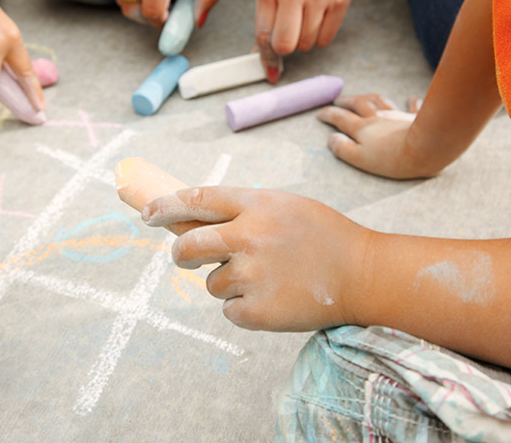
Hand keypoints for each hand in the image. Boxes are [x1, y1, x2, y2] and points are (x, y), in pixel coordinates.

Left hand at [141, 187, 369, 331]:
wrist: (364, 274)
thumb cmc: (322, 236)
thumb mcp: (283, 206)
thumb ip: (241, 210)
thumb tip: (190, 220)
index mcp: (257, 206)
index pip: (196, 199)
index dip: (165, 206)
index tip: (147, 213)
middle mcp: (250, 237)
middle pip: (188, 245)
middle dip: (180, 254)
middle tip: (185, 258)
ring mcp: (253, 275)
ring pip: (210, 283)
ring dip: (227, 283)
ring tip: (266, 279)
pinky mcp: (258, 311)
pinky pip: (229, 309)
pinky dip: (244, 307)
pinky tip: (274, 298)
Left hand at [256, 0, 351, 82]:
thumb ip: (266, 26)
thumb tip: (268, 65)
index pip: (263, 35)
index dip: (267, 55)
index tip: (271, 64)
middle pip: (285, 44)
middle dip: (286, 46)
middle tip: (289, 35)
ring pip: (306, 45)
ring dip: (304, 40)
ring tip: (305, 19)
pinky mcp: (339, 0)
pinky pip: (325, 40)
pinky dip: (320, 37)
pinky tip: (318, 19)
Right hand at [316, 93, 439, 178]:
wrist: (425, 149)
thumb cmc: (391, 159)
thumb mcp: (359, 159)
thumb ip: (342, 149)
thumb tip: (331, 139)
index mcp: (362, 128)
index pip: (340, 118)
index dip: (328, 114)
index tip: (320, 113)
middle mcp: (378, 118)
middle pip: (359, 104)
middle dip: (346, 101)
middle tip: (338, 100)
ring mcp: (397, 116)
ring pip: (380, 101)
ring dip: (370, 97)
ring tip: (364, 96)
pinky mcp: (416, 119)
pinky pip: (413, 107)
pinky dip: (410, 102)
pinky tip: (411, 98)